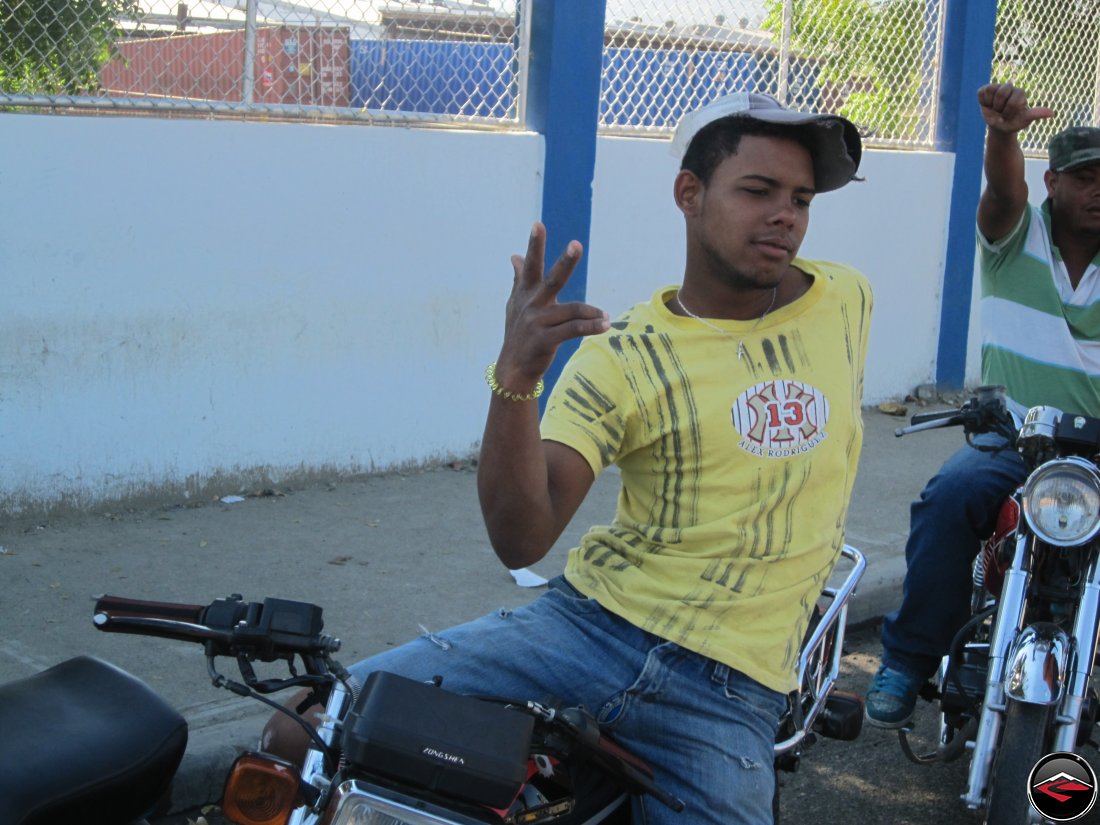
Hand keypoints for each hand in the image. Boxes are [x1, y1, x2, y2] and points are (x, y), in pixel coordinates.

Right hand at [495, 222, 609, 390]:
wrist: (512, 368)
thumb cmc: (517, 332)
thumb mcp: (514, 304)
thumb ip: (518, 279)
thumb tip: (514, 255)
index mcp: (526, 293)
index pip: (531, 265)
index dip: (534, 245)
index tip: (538, 224)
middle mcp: (532, 304)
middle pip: (552, 279)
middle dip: (565, 262)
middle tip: (576, 244)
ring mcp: (538, 322)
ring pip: (571, 310)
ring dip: (591, 313)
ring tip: (606, 315)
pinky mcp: (546, 340)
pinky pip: (573, 330)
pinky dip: (591, 327)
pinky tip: (606, 325)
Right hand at [977, 83, 1052, 134]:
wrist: (998, 126)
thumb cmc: (1012, 123)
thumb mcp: (1024, 120)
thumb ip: (1036, 114)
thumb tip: (1052, 113)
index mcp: (1020, 93)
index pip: (1012, 99)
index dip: (1008, 111)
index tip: (1009, 116)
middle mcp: (1010, 87)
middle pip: (1001, 93)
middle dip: (999, 107)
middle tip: (1001, 112)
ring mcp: (997, 87)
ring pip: (991, 91)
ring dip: (991, 105)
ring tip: (995, 109)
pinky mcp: (986, 89)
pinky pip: (981, 93)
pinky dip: (983, 102)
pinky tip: (988, 105)